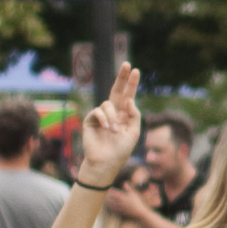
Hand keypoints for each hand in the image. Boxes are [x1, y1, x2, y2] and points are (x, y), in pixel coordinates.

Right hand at [73, 63, 142, 182]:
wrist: (106, 163)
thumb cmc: (121, 150)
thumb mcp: (133, 132)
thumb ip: (134, 115)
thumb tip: (129, 99)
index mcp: (124, 116)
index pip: (128, 97)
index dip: (131, 84)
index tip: (136, 70)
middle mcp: (113, 113)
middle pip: (116, 91)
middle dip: (122, 78)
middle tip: (127, 64)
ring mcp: (101, 116)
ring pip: (108, 104)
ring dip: (113, 118)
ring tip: (115, 131)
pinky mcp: (90, 120)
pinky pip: (98, 111)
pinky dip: (104, 119)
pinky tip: (107, 129)